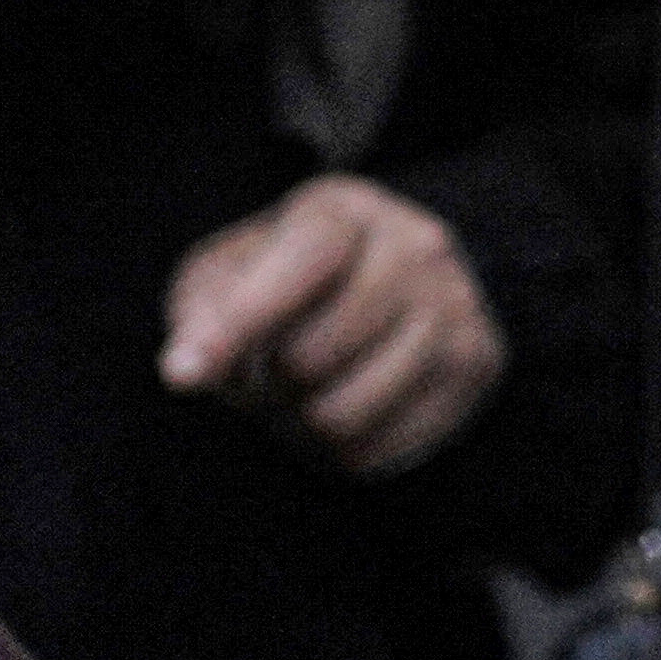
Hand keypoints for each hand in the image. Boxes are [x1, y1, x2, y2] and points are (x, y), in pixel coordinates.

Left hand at [162, 174, 508, 476]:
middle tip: (263, 375)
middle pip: (312, 355)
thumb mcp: (227, 274)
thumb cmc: (284, 284)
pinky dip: (338, 449)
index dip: (241, 321)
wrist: (394, 290)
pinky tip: (344, 409)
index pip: (305, 260)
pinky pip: (378, 449)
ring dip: (299, 423)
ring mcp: (458, 305)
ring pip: (343, 413)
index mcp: (346, 210)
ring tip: (303, 394)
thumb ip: (202, 310)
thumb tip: (187, 367)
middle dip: (265, 383)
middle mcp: (417, 247)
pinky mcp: (478, 364)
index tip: (182, 375)